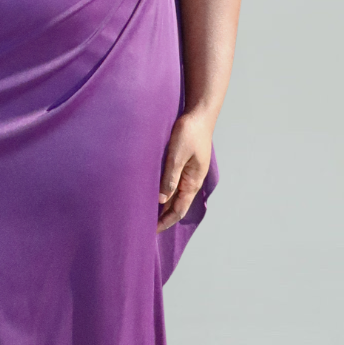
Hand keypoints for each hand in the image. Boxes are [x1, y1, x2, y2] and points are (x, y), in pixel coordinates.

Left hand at [157, 109, 214, 232]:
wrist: (199, 113)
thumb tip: (161, 199)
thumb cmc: (189, 132)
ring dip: (162, 205)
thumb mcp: (177, 155)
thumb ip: (170, 177)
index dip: (166, 221)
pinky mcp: (182, 164)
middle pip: (176, 205)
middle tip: (145, 225)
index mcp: (192, 181)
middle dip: (163, 217)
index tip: (152, 231)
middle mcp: (191, 180)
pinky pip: (172, 183)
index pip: (178, 209)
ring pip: (173, 195)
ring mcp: (187, 172)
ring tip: (146, 213)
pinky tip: (153, 193)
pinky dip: (163, 192)